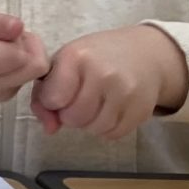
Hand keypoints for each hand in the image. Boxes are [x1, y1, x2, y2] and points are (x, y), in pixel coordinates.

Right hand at [0, 3, 49, 102]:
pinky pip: (28, 76)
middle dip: (27, 45)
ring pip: (35, 71)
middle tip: (3, 34)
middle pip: (35, 66)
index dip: (13, 36)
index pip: (17, 54)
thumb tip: (19, 26)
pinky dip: (21, 63)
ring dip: (25, 53)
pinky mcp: (3, 97)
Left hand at [31, 25, 187, 140]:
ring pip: (94, 129)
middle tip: (78, 100)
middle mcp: (103, 74)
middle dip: (70, 114)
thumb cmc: (95, 57)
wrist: (144, 54)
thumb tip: (50, 130)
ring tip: (94, 105)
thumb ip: (43, 95)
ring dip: (89, 123)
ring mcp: (126, 92)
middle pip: (73, 118)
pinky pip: (114, 134)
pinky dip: (107, 128)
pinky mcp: (142, 109)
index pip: (53, 99)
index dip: (51, 101)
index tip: (59, 93)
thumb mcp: (63, 63)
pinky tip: (110, 110)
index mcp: (77, 57)